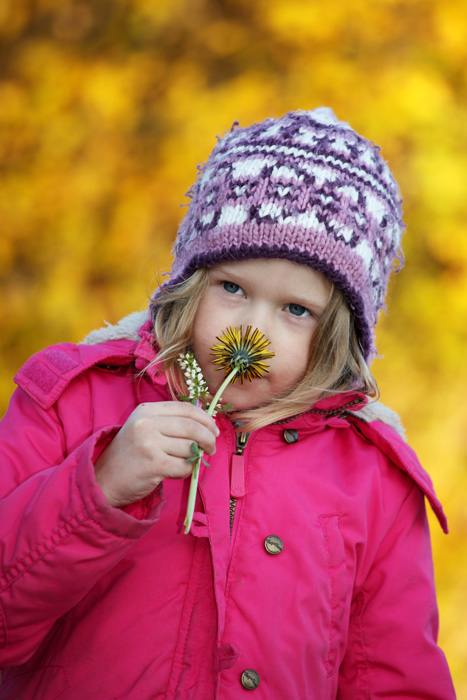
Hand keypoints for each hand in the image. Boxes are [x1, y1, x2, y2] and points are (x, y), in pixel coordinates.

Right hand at [94, 401, 218, 507]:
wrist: (103, 480)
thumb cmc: (130, 454)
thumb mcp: (144, 428)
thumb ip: (170, 422)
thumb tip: (206, 423)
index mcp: (146, 410)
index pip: (186, 408)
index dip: (205, 419)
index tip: (214, 429)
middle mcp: (147, 423)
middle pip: (192, 427)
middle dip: (208, 438)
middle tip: (211, 448)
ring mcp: (149, 443)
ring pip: (189, 448)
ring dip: (194, 458)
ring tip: (186, 462)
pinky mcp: (153, 464)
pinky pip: (184, 466)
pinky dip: (186, 471)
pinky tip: (175, 472)